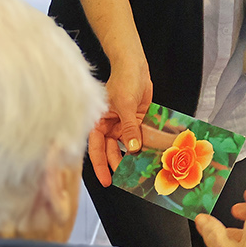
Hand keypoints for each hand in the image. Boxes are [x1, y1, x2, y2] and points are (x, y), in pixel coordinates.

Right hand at [87, 59, 151, 185]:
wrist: (135, 66)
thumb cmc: (123, 80)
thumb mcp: (125, 105)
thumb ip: (129, 128)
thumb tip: (133, 148)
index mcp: (99, 121)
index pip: (96, 147)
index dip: (100, 165)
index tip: (106, 180)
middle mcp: (110, 126)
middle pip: (110, 150)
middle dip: (117, 164)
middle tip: (126, 178)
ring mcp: (123, 124)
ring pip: (125, 146)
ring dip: (132, 157)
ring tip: (139, 170)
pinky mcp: (137, 122)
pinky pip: (139, 137)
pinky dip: (144, 146)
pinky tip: (149, 156)